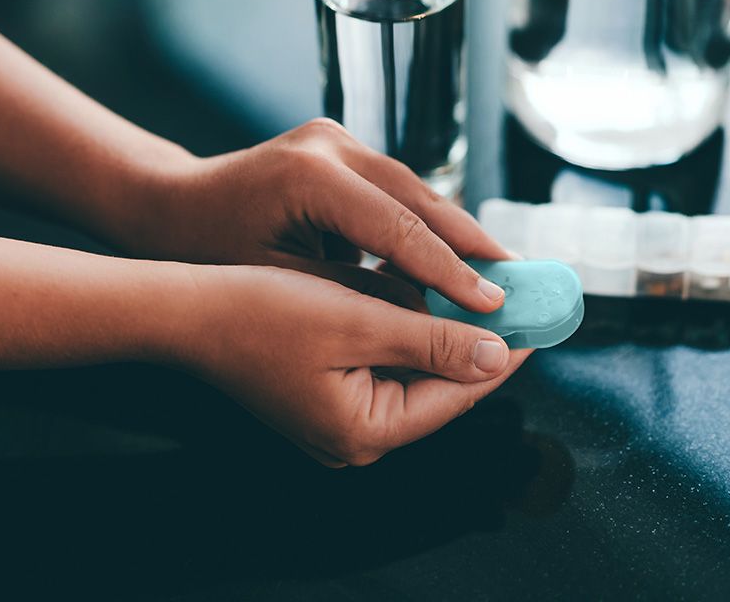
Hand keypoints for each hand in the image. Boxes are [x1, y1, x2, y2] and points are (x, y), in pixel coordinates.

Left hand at [96, 118, 512, 313]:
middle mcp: (329, 145)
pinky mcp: (336, 146)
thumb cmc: (210, 252)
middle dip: (471, 242)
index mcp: (310, 177)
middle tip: (521, 279)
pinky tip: (454, 251)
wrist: (168, 205)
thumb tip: (427, 313)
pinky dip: (424, 221)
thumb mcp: (279, 285)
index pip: (399, 227)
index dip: (451, 270)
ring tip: (500, 269)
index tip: (494, 303)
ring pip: (413, 187)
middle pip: (418, 195)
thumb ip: (353, 294)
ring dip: (455, 229)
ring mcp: (334, 138)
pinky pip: (393, 187)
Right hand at [178, 264, 534, 466]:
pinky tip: (428, 297)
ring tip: (484, 291)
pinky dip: (407, 331)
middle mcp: (356, 438)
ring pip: (414, 371)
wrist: (189, 311)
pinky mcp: (327, 395)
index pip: (458, 393)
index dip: (503, 352)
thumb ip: (434, 340)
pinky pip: (384, 363)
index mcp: (365, 432)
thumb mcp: (358, 319)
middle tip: (518, 297)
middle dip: (477, 338)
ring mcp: (340, 420)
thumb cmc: (261, 313)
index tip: (541, 317)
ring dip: (444, 330)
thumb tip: (498, 354)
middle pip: (439, 386)